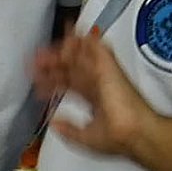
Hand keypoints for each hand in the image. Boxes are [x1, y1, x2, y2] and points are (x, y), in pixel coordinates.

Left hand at [32, 33, 163, 158]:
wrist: (134, 133)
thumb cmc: (118, 139)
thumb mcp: (85, 137)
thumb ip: (68, 129)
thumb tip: (53, 123)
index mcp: (95, 100)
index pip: (70, 84)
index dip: (53, 80)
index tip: (38, 78)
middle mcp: (99, 85)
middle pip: (72, 67)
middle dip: (54, 61)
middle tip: (37, 56)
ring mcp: (104, 74)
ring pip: (81, 55)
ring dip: (67, 47)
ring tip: (50, 40)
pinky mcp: (108, 67)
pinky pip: (96, 48)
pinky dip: (85, 40)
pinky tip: (73, 31)